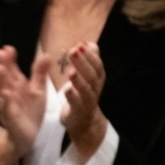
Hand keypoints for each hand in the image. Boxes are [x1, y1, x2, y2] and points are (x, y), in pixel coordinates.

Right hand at [0, 46, 49, 164]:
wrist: (28, 137)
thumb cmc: (31, 112)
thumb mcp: (38, 90)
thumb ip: (40, 73)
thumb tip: (45, 54)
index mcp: (17, 86)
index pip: (11, 70)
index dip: (9, 60)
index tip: (8, 48)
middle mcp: (10, 94)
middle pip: (4, 77)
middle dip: (1, 66)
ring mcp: (8, 105)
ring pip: (3, 91)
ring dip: (0, 80)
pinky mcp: (11, 118)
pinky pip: (8, 108)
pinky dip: (7, 100)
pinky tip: (6, 92)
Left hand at [60, 41, 108, 158]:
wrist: (84, 120)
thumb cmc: (84, 93)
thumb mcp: (88, 75)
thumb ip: (88, 59)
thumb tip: (88, 43)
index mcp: (98, 78)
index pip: (97, 64)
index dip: (90, 55)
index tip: (80, 44)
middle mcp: (96, 88)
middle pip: (92, 75)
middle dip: (83, 62)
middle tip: (73, 51)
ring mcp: (88, 101)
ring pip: (86, 89)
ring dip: (79, 79)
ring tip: (71, 71)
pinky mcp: (79, 112)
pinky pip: (77, 104)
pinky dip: (73, 96)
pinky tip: (67, 89)